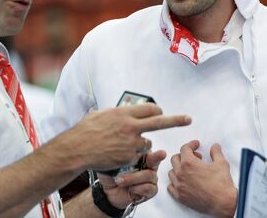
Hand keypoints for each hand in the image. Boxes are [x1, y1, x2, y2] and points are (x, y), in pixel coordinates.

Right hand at [55, 103, 190, 171]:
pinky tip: (117, 153)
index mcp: (124, 113)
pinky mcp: (129, 158)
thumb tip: (126, 108)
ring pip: (147, 143)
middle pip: (160, 122)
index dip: (157, 110)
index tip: (160, 112)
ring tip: (122, 144)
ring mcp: (131, 143)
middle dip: (177, 120)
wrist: (77, 150)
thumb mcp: (101, 114)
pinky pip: (136, 156)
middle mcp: (131, 127)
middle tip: (189, 119)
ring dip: (141, 143)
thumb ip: (117, 112)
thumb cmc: (85, 130)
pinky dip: (131, 155)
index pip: (150, 109)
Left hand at [99, 150, 166, 208]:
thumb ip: (118, 155)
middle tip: (139, 164)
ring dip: (133, 178)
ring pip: (149, 175)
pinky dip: (137, 188)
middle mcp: (148, 166)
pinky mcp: (150, 191)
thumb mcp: (111, 163)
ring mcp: (151, 178)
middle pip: (154, 161)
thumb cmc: (112, 175)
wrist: (109, 192)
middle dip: (153, 160)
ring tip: (120, 180)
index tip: (161, 153)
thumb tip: (120, 149)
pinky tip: (130, 188)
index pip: (150, 150)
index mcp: (141, 156)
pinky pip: (149, 188)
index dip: (156, 152)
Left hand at [168, 140, 236, 217]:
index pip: (185, 148)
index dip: (191, 145)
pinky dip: (175, 182)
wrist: (223, 202)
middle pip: (175, 158)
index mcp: (189, 163)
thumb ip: (216, 152)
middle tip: (195, 157)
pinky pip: (171, 187)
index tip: (196, 145)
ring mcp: (179, 186)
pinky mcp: (180, 197)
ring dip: (178, 168)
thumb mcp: (221, 163)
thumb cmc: (221, 185)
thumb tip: (215, 147)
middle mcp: (181, 174)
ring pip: (172, 172)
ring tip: (189, 169)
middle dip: (185, 155)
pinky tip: (183, 181)